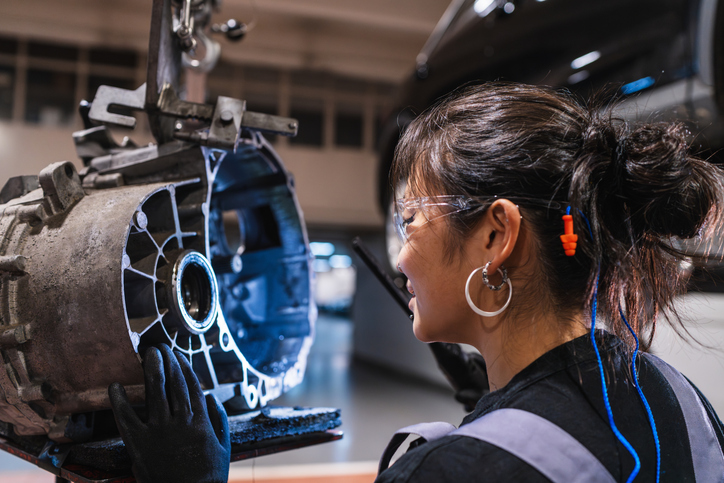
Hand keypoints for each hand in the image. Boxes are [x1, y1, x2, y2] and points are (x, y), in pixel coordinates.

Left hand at [109, 345, 230, 482]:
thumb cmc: (207, 477)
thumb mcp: (224, 447)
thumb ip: (218, 420)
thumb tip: (211, 396)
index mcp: (201, 421)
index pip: (191, 385)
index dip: (183, 366)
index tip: (177, 354)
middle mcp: (180, 421)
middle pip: (173, 382)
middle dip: (167, 361)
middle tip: (159, 347)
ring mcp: (159, 431)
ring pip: (154, 392)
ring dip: (151, 370)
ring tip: (147, 354)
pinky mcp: (139, 444)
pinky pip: (126, 417)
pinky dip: (119, 400)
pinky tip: (115, 386)